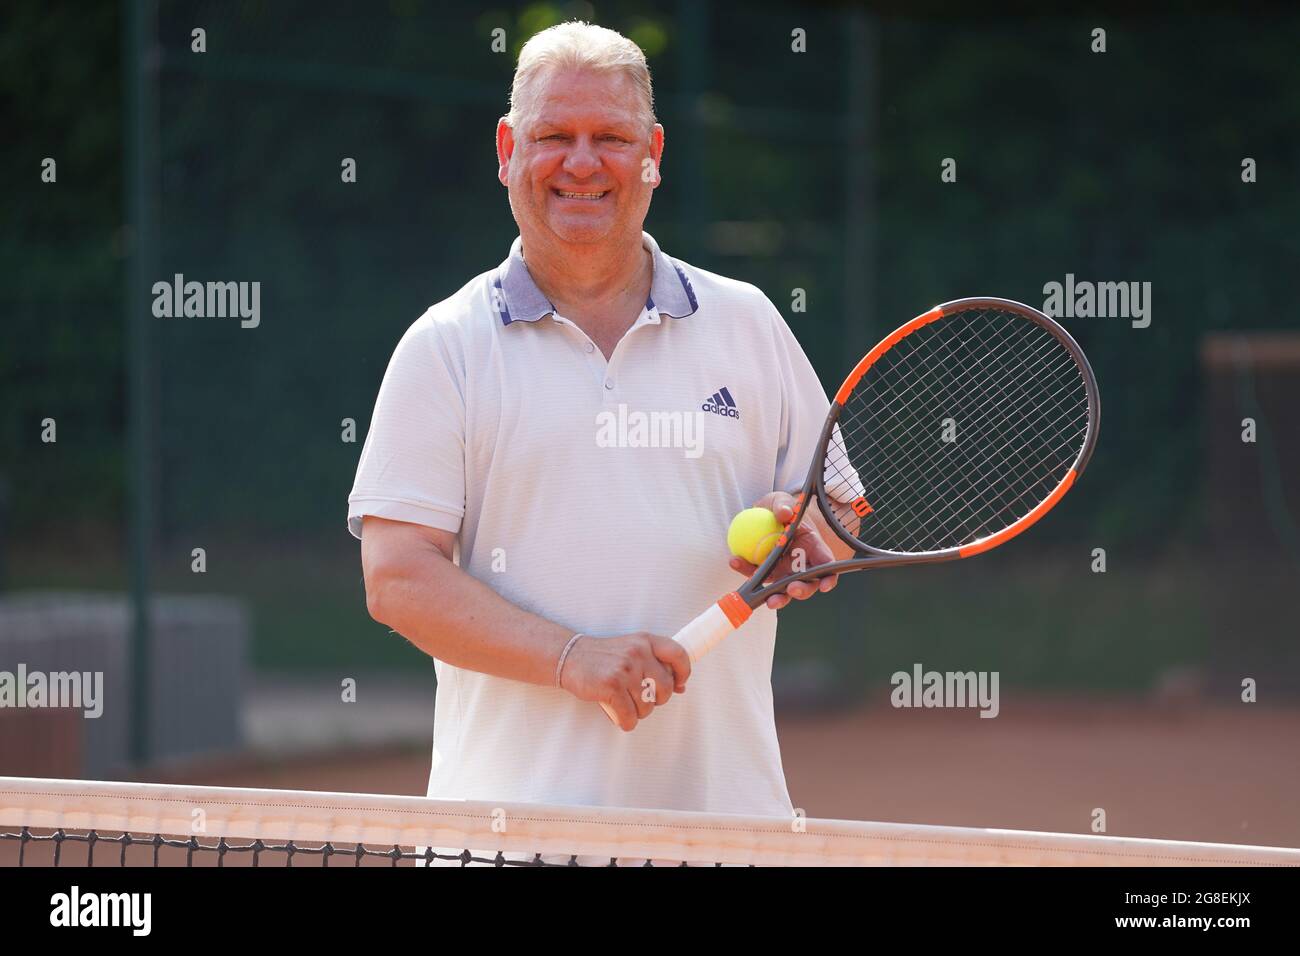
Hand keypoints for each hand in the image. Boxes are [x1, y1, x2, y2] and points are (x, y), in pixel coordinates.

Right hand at [559, 632, 691, 731]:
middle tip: (641, 699)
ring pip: (647, 706)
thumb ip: (655, 664)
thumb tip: (680, 687)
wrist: (569, 656)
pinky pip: (630, 716)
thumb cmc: (603, 656)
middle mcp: (638, 653)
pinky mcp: (612, 686)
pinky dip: (626, 722)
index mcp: (646, 641)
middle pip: (665, 688)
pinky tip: (619, 716)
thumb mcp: (632, 650)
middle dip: (656, 700)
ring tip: (626, 705)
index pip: (678, 655)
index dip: (683, 673)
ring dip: (638, 713)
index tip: (678, 685)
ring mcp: (625, 669)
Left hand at [728, 491, 838, 609]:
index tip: (825, 585)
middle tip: (791, 589)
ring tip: (769, 600)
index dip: (829, 578)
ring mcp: (782, 572)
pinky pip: (754, 574)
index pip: (827, 565)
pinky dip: (745, 569)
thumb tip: (784, 513)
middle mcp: (801, 565)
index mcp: (813, 548)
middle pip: (807, 584)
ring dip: (777, 598)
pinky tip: (735, 560)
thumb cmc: (782, 508)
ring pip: (782, 590)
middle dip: (801, 590)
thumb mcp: (783, 501)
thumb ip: (784, 504)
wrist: (764, 514)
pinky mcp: (764, 572)